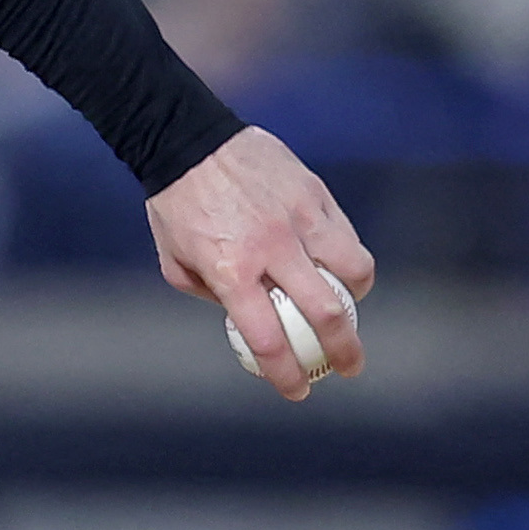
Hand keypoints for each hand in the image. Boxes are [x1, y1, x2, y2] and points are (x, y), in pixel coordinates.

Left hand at [148, 126, 373, 400]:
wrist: (189, 139)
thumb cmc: (174, 204)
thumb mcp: (174, 262)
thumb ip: (210, 294)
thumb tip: (246, 317)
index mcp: (231, 271)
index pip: (269, 338)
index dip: (286, 374)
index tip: (297, 390)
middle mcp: (271, 248)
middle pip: (325, 312)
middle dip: (344, 349)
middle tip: (348, 367)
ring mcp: (300, 219)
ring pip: (353, 271)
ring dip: (354, 299)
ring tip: (346, 307)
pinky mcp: (316, 194)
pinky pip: (346, 237)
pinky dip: (348, 259)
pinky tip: (337, 266)